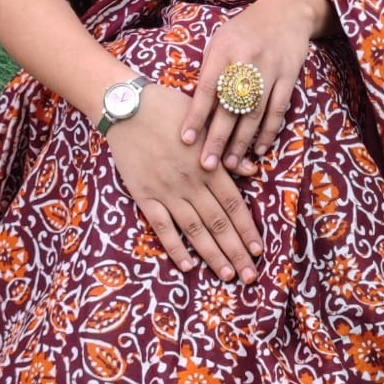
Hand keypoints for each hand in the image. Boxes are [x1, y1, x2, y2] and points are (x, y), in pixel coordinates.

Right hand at [108, 85, 262, 281]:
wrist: (125, 107)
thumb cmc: (169, 109)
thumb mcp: (205, 124)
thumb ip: (227, 152)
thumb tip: (253, 171)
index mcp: (208, 165)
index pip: (234, 204)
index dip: (247, 229)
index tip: (258, 250)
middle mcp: (190, 183)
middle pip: (218, 223)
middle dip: (236, 252)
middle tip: (250, 276)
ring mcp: (166, 191)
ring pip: (194, 230)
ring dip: (213, 255)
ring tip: (228, 275)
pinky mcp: (144, 196)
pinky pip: (161, 227)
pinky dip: (174, 248)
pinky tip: (187, 266)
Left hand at [181, 0, 337, 171]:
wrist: (286, 12)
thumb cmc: (245, 30)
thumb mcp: (220, 41)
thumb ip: (210, 70)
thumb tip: (197, 109)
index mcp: (224, 50)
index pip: (207, 88)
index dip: (196, 116)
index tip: (186, 140)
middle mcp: (246, 60)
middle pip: (230, 107)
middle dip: (217, 138)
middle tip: (208, 164)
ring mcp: (270, 69)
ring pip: (254, 113)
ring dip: (242, 142)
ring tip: (231, 163)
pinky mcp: (289, 77)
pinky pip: (278, 110)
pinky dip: (268, 132)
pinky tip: (259, 150)